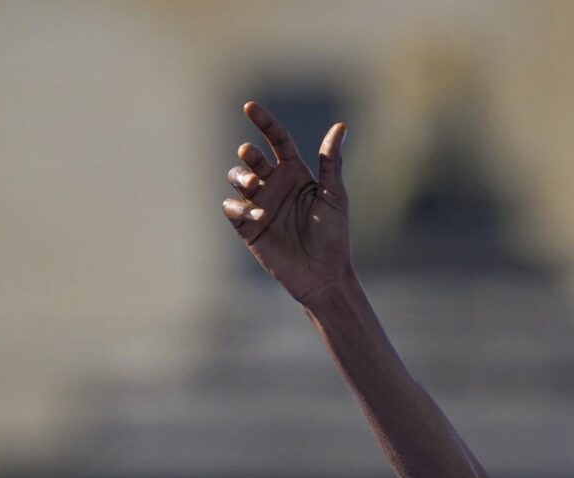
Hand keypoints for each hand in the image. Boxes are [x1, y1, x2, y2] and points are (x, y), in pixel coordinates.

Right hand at [221, 102, 353, 307]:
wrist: (323, 274)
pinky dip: (239, 207)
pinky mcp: (248, 227)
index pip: (276, 140)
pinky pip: (233, 208)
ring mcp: (259, 204)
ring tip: (254, 187)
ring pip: (237, 178)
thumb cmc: (334, 235)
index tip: (249, 107)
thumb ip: (331, 161)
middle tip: (252, 157)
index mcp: (294, 173)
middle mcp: (274, 184)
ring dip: (240, 177)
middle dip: (249, 154)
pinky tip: (256, 215)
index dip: (264, 122)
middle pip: (252, 158)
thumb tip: (340, 126)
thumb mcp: (334, 195)